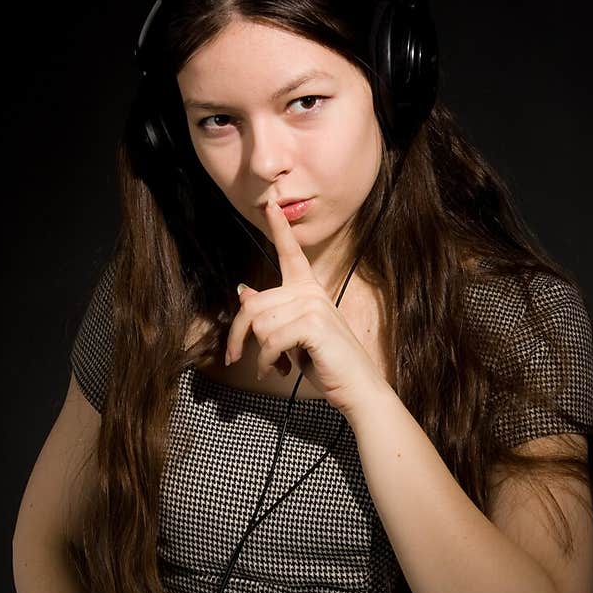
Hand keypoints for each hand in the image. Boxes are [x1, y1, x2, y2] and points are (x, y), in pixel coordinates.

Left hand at [224, 196, 387, 417]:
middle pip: (253, 304)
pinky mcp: (313, 324)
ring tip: (273, 366)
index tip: (270, 206)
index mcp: (308, 290)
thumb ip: (272, 314)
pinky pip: (271, 340)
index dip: (280, 229)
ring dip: (259, 353)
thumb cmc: (326, 363)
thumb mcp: (293, 337)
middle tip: (236, 357)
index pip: (291, 254)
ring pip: (260, 323)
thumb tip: (245, 293)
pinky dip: (269, 362)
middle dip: (238, 335)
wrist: (356, 387)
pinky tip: (279, 371)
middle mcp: (310, 293)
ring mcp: (313, 306)